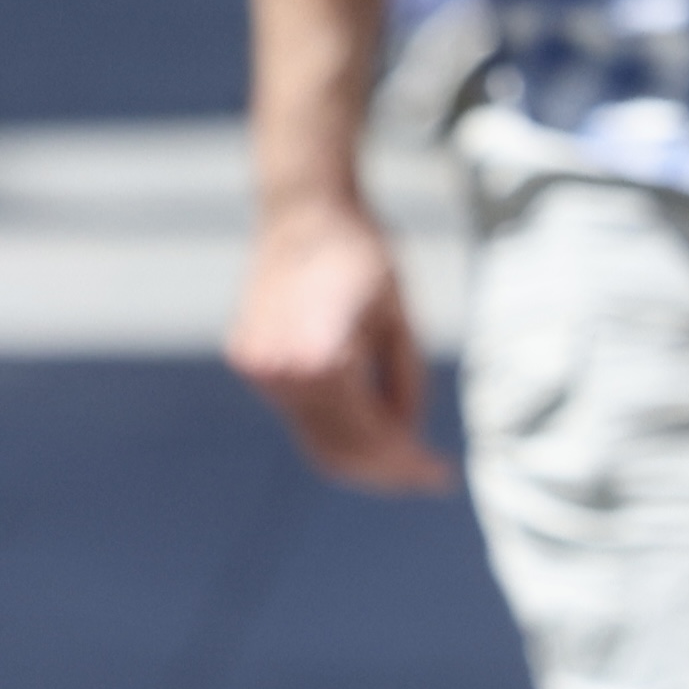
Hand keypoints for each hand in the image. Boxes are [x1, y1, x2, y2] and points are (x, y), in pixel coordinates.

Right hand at [228, 191, 450, 490]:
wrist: (305, 209)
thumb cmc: (363, 253)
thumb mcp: (400, 318)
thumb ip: (405, 382)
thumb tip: (406, 436)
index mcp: (320, 358)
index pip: (369, 435)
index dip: (406, 463)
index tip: (438, 478)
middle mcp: (280, 370)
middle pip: (338, 450)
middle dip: (385, 472)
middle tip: (427, 479)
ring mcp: (259, 369)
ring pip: (315, 439)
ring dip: (360, 460)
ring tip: (405, 467)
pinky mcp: (250, 362)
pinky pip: (300, 415)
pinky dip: (335, 432)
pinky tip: (371, 438)